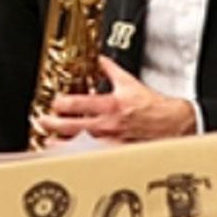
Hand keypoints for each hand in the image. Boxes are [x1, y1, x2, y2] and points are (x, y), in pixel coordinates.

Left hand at [35, 58, 195, 143]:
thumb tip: (99, 58)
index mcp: (111, 105)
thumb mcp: (130, 82)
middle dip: (54, 124)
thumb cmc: (153, 106)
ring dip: (63, 144)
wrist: (175, 124)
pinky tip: (70, 158)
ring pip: (82, 146)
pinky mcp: (118, 155)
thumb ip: (110, 70)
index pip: (79, 104)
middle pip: (74, 127)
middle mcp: (109, 125)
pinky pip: (96, 157)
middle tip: (41, 122)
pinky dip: (81, 157)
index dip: (62, 104)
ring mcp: (113, 143)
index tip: (53, 103)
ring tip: (48, 143)